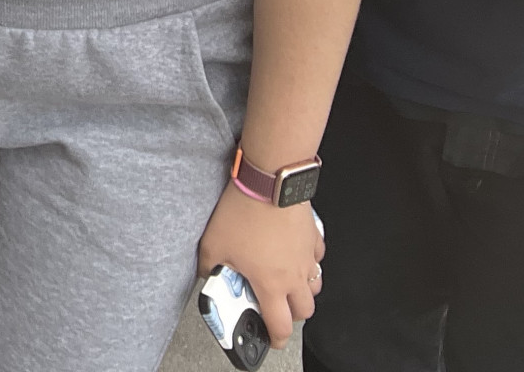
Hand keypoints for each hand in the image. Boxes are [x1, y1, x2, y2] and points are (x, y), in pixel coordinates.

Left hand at [196, 184, 324, 347]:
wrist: (269, 183)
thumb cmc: (243, 213)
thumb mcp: (212, 244)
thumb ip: (209, 266)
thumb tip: (207, 272)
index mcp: (271, 284)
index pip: (280, 325)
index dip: (277, 339)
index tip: (273, 340)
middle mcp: (294, 275)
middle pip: (305, 310)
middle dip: (293, 315)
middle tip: (278, 308)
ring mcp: (306, 256)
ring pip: (316, 285)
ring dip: (304, 290)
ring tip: (288, 283)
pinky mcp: (313, 236)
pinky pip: (316, 257)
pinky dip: (308, 260)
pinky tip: (294, 252)